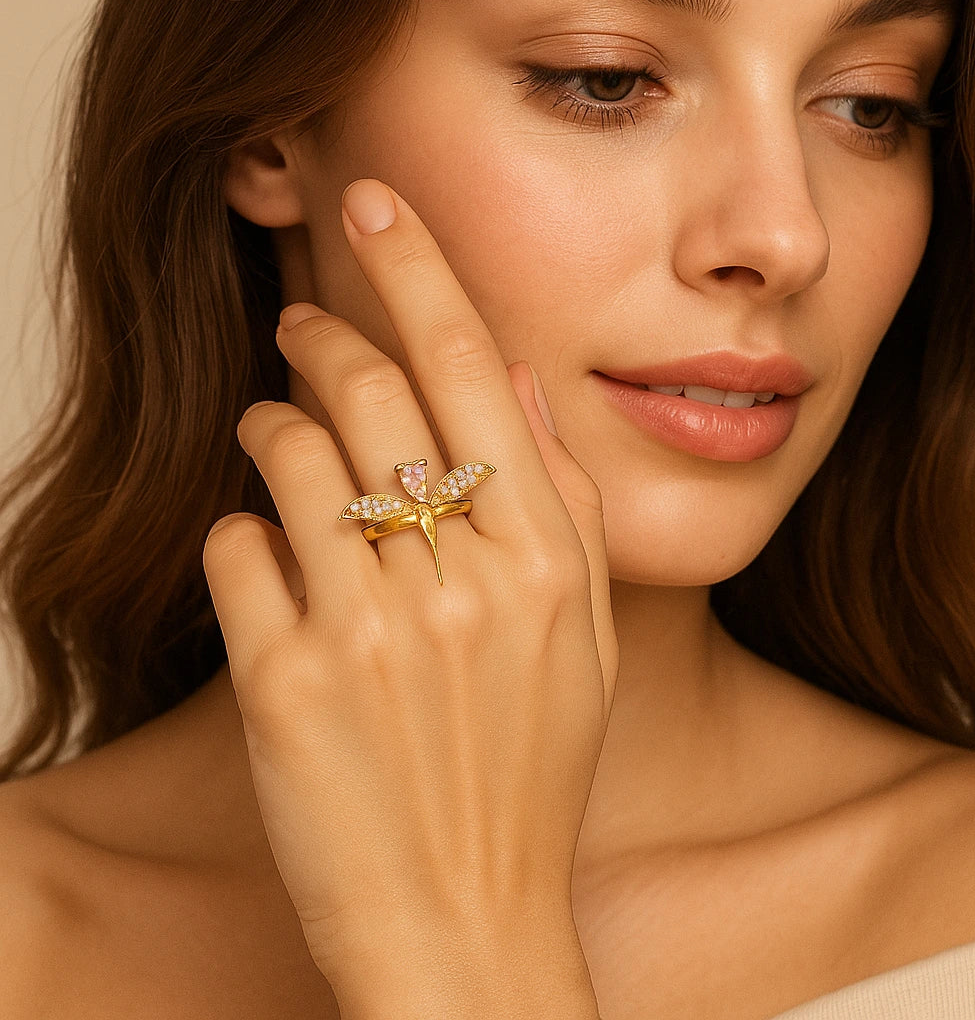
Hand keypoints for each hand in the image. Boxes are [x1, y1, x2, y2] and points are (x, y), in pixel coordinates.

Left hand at [203, 179, 615, 1017]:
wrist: (464, 917)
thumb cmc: (528, 776)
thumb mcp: (587, 642)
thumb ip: (562, 504)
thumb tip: (520, 382)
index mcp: (546, 563)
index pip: (474, 371)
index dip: (420, 271)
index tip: (380, 205)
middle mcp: (465, 583)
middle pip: (373, 392)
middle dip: (324, 332)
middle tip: (303, 317)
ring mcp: (371, 632)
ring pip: (290, 455)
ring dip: (270, 423)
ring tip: (273, 428)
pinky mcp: (285, 684)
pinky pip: (238, 549)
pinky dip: (241, 531)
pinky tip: (264, 550)